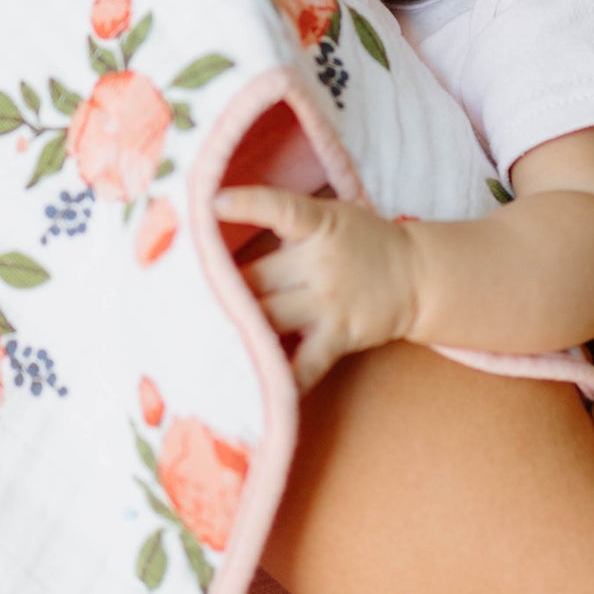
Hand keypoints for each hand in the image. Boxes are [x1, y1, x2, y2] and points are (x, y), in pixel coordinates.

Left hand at [214, 187, 416, 392]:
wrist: (416, 275)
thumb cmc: (359, 241)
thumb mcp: (328, 216)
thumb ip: (284, 219)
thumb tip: (216, 215)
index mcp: (318, 225)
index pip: (281, 209)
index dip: (247, 204)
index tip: (213, 202)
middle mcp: (322, 264)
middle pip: (254, 279)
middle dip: (216, 289)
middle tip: (177, 299)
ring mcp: (330, 303)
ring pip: (268, 320)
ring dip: (236, 329)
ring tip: (196, 339)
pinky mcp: (339, 336)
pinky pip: (304, 364)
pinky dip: (282, 378)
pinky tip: (254, 391)